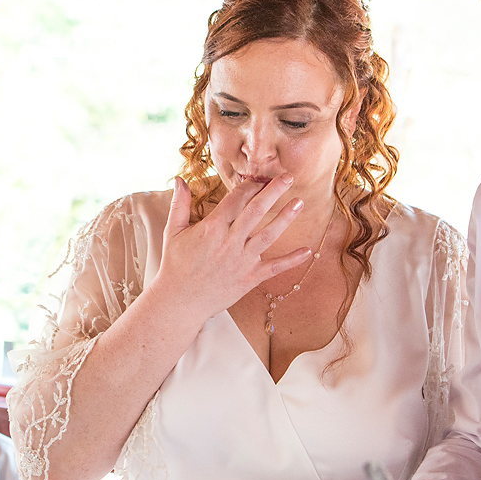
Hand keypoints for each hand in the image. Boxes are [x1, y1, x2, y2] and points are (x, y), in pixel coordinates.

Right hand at [146, 176, 313, 321]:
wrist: (180, 301)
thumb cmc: (176, 266)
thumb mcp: (173, 232)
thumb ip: (179, 204)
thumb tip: (179, 180)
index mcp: (212, 228)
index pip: (236, 199)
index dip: (249, 186)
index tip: (259, 177)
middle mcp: (230, 242)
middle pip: (256, 211)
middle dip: (273, 192)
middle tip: (287, 177)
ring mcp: (242, 261)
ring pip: (269, 235)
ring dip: (285, 218)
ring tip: (299, 202)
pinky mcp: (249, 279)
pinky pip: (274, 267)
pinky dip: (291, 260)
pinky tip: (307, 251)